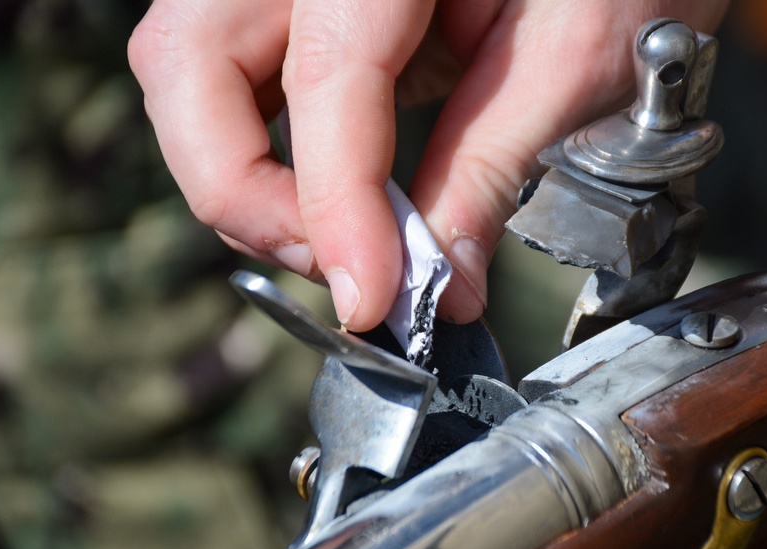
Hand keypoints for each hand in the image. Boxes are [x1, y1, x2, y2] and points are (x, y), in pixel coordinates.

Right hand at [129, 0, 727, 330]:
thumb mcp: (575, 58)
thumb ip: (492, 170)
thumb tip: (442, 292)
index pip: (327, 75)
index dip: (337, 205)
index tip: (370, 300)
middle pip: (191, 64)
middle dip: (245, 194)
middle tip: (341, 270)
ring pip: (191, 73)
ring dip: (243, 180)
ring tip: (339, 243)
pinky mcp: (301, 6)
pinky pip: (236, 80)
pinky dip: (265, 154)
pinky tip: (333, 198)